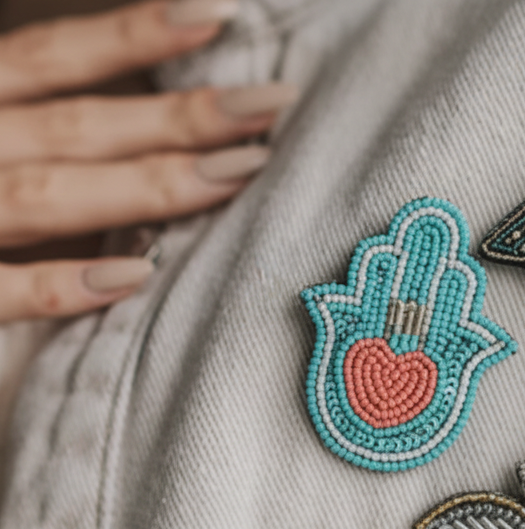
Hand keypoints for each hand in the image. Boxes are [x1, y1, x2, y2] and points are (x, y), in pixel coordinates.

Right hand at [0, 0, 295, 320]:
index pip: (54, 59)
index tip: (219, 15)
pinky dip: (57, 284)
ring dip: (146, 186)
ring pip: (50, 194)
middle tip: (274, 103)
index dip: (134, 36)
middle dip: (180, 115)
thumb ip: (27, 125)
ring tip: (237, 174)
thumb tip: (130, 129)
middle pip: (79, 124)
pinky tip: (131, 278)